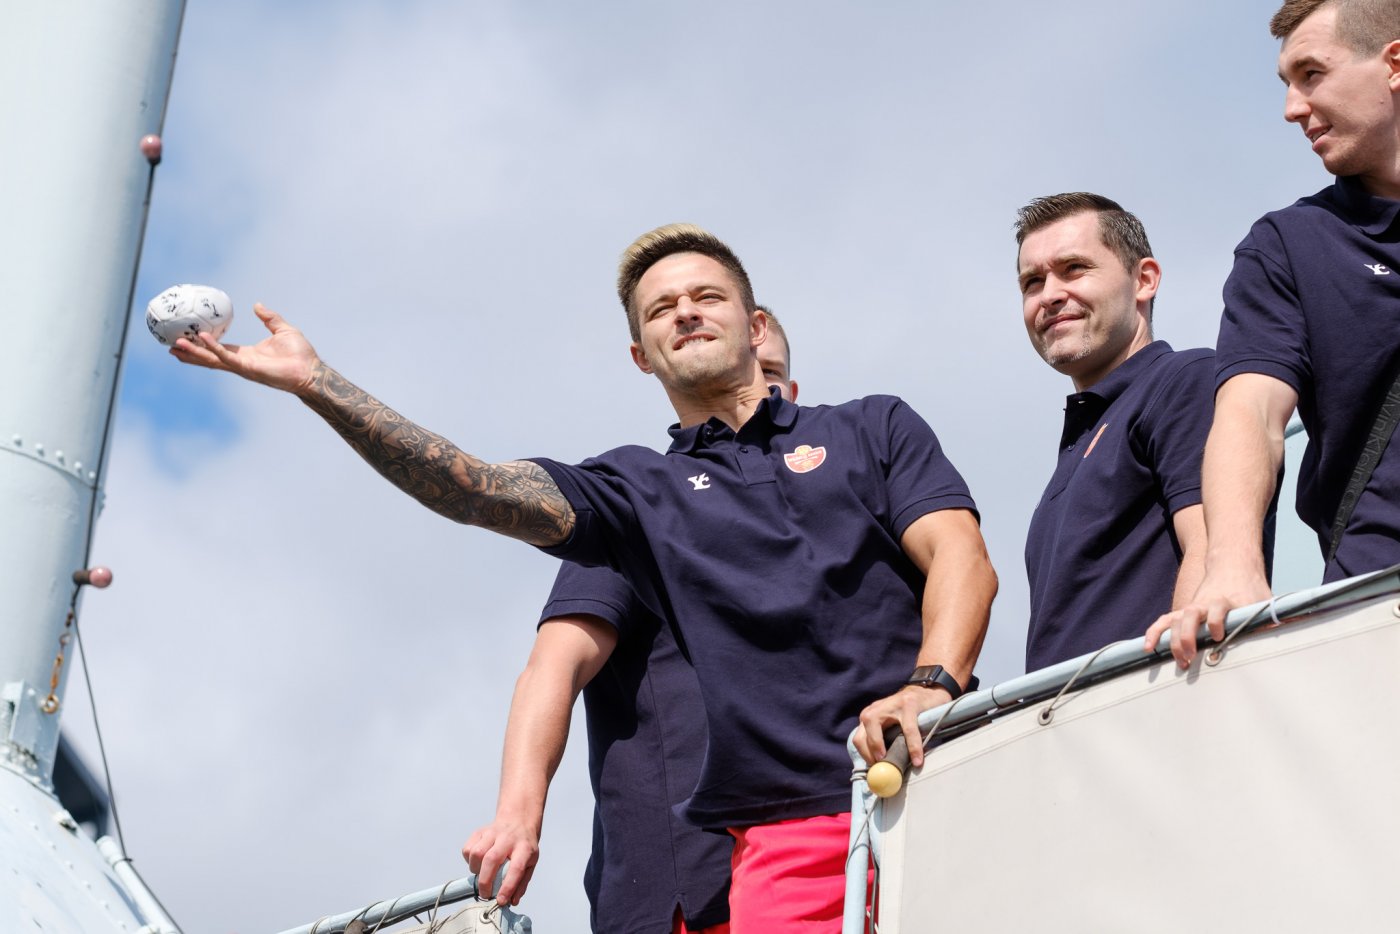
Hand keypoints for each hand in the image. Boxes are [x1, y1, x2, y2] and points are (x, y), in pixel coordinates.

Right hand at [170, 302, 319, 393]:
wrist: (311, 370)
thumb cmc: (301, 354)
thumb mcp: (282, 329)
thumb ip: (269, 318)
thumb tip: (257, 305)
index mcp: (245, 353)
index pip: (217, 349)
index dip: (201, 345)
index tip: (185, 338)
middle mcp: (240, 361)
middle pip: (208, 357)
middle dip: (190, 353)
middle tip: (168, 346)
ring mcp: (242, 366)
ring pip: (212, 359)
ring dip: (194, 352)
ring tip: (174, 345)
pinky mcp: (248, 368)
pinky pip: (227, 357)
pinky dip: (214, 348)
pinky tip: (202, 339)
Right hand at [462, 817, 539, 905]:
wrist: (518, 820)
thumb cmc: (523, 845)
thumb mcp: (531, 862)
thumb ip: (522, 883)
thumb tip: (511, 901)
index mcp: (524, 848)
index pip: (516, 868)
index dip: (508, 887)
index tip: (500, 900)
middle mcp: (508, 838)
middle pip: (491, 859)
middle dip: (485, 881)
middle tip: (485, 894)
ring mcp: (492, 833)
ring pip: (477, 853)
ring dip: (476, 870)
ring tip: (482, 875)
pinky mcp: (480, 831)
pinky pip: (468, 849)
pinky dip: (469, 861)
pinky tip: (477, 863)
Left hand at [854, 684, 949, 768]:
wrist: (928, 691)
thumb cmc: (911, 714)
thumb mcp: (893, 724)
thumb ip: (885, 740)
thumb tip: (883, 769)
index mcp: (871, 716)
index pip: (858, 739)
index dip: (865, 757)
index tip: (875, 771)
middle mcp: (876, 709)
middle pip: (863, 735)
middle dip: (870, 755)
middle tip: (882, 769)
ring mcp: (891, 705)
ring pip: (878, 730)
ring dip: (884, 751)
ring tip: (895, 767)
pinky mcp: (908, 704)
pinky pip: (908, 730)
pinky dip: (913, 747)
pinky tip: (917, 759)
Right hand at [1143, 565, 1271, 667]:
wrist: (1232, 564)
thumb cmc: (1250, 587)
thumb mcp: (1264, 599)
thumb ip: (1270, 617)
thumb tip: (1286, 634)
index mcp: (1224, 599)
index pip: (1217, 609)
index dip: (1216, 622)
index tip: (1218, 636)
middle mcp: (1204, 603)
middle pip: (1189, 615)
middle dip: (1187, 636)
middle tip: (1191, 656)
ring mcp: (1191, 607)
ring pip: (1174, 620)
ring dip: (1173, 641)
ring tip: (1178, 661)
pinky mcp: (1183, 612)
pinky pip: (1163, 621)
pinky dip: (1154, 633)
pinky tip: (1148, 648)